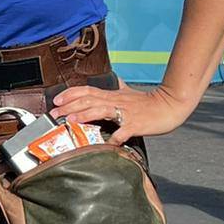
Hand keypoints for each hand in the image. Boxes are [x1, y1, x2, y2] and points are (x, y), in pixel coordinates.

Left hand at [50, 82, 189, 142]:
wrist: (169, 106)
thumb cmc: (148, 102)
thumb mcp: (128, 92)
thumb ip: (118, 87)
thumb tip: (113, 80)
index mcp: (112, 95)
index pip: (86, 90)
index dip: (70, 94)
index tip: (56, 100)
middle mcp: (116, 101)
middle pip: (88, 99)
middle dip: (69, 105)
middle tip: (54, 113)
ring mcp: (125, 113)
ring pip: (101, 110)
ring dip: (84, 115)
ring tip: (71, 120)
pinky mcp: (135, 124)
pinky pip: (123, 131)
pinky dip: (115, 137)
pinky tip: (107, 143)